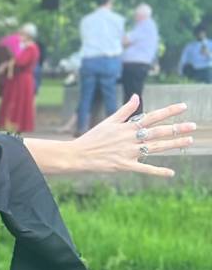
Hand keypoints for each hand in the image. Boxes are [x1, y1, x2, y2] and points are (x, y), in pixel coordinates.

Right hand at [66, 97, 195, 177]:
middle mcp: (130, 138)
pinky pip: (144, 169)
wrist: (77, 155)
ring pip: (155, 147)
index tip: (183, 107)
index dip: (168, 111)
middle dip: (176, 128)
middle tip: (193, 126)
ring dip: (173, 144)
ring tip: (189, 141)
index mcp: (127, 127)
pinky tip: (171, 173)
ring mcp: (128, 152)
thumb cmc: (92, 138)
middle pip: (158, 132)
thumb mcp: (108, 121)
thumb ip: (125, 110)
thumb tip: (136, 96)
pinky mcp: (124, 165)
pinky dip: (158, 171)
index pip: (152, 116)